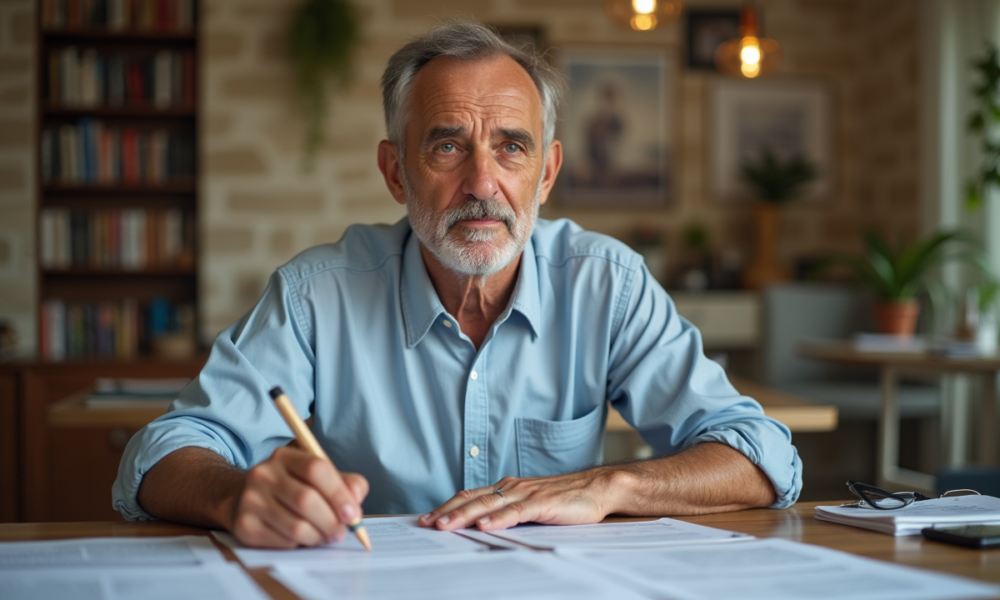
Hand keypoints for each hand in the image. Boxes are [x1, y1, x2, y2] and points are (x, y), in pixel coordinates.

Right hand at [230, 445, 368, 548]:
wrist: (243, 499)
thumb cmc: (292, 487)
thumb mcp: (317, 477)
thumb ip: (344, 483)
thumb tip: (356, 502)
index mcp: (284, 456)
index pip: (316, 468)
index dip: (339, 494)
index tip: (353, 514)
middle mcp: (263, 474)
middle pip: (307, 500)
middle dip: (331, 522)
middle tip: (340, 533)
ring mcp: (250, 500)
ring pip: (297, 527)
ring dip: (318, 537)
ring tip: (322, 536)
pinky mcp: (245, 526)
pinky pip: (284, 542)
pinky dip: (299, 545)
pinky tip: (300, 538)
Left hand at [419, 468, 622, 531]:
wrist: (598, 488)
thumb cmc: (566, 499)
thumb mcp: (531, 505)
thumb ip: (509, 513)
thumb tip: (483, 527)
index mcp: (507, 487)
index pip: (470, 496)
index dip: (447, 506)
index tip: (427, 519)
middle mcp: (512, 487)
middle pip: (472, 499)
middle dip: (446, 512)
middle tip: (425, 524)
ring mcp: (526, 494)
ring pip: (488, 504)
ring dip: (464, 516)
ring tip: (444, 526)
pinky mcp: (542, 503)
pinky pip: (515, 511)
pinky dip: (497, 518)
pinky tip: (484, 525)